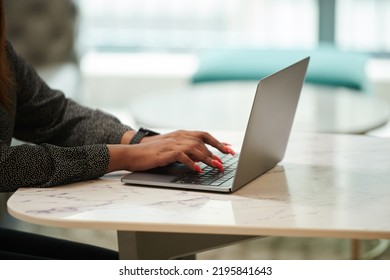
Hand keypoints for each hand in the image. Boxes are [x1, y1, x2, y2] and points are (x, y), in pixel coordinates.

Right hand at [107, 130, 234, 172]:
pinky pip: (182, 156)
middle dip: (215, 153)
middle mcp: (178, 137)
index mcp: (181, 134)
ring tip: (216, 167)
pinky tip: (197, 170)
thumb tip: (203, 158)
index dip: (218, 142)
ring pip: (195, 148)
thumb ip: (187, 150)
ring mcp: (172, 143)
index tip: (229, 150)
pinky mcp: (165, 152)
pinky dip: (191, 163)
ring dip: (207, 159)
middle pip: (202, 142)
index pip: (204, 135)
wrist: (133, 153)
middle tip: (223, 164)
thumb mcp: (172, 148)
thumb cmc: (153, 153)